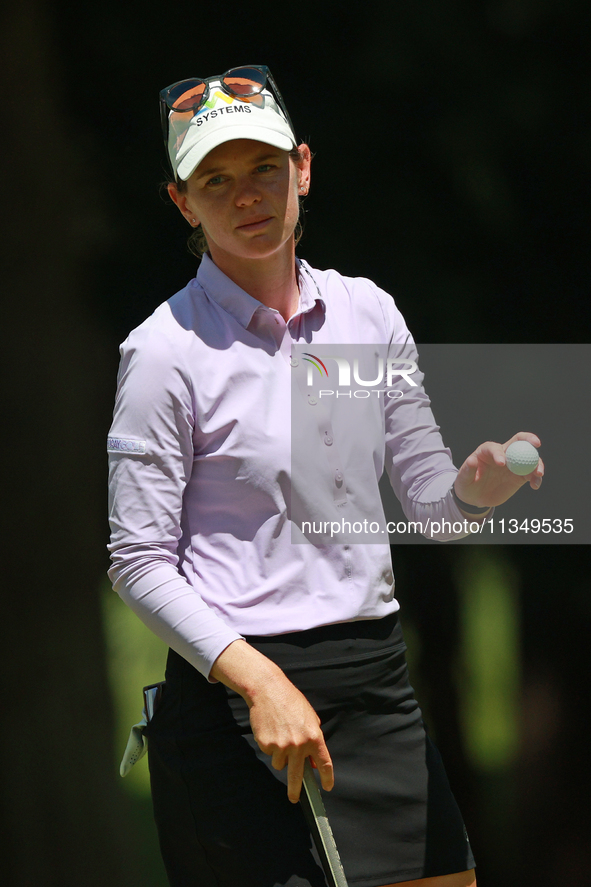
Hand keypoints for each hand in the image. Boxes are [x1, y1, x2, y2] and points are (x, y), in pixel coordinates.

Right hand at [210, 640, 333, 802]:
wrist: (268, 690)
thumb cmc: (290, 701)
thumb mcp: (310, 717)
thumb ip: (314, 739)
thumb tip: (313, 763)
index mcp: (314, 736)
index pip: (324, 762)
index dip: (327, 777)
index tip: (327, 787)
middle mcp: (299, 744)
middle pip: (297, 775)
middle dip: (295, 790)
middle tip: (294, 798)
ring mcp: (282, 745)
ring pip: (280, 763)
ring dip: (280, 755)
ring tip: (279, 734)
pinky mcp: (267, 744)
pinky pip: (269, 753)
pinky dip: (269, 746)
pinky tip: (270, 730)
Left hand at [454, 432, 543, 508]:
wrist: (475, 497)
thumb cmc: (467, 484)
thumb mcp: (463, 479)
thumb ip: (467, 470)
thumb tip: (472, 460)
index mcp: (487, 451)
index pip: (495, 448)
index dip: (499, 453)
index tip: (502, 464)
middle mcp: (502, 453)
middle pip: (518, 441)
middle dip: (529, 439)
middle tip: (536, 444)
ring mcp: (513, 464)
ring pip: (529, 457)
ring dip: (537, 463)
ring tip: (538, 474)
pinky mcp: (519, 476)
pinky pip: (531, 474)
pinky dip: (536, 478)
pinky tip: (535, 485)